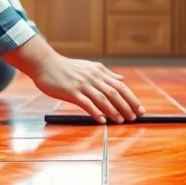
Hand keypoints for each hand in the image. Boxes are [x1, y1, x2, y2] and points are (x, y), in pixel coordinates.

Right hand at [4, 36, 143, 123]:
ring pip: (102, 98)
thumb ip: (106, 74)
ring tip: (121, 121)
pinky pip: (85, 103)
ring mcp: (82, 84)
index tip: (140, 109)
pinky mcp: (71, 91)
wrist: (45, 64)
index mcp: (99, 72)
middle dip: (126, 106)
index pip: (120, 86)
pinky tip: (101, 120)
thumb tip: (122, 80)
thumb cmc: (67, 68)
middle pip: (114, 93)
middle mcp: (93, 77)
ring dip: (113, 110)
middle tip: (135, 117)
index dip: (131, 98)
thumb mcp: (90, 67)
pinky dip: (95, 112)